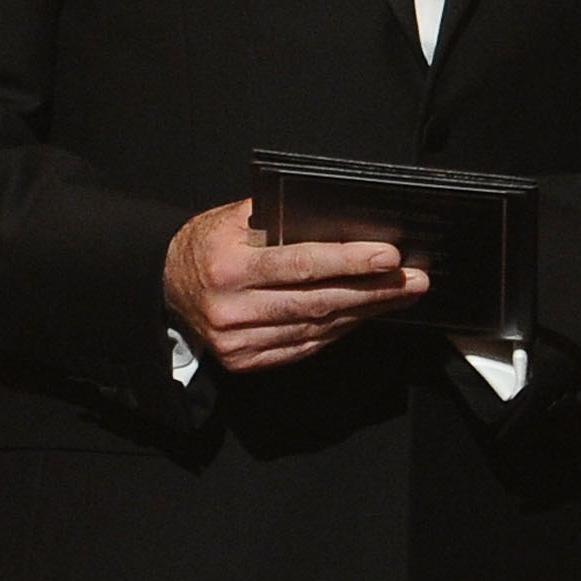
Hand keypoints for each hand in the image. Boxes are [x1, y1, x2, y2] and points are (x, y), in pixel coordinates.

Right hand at [162, 198, 426, 372]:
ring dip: (363, 312)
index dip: (349, 261)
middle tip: (413, 280)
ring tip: (399, 296)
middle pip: (317, 302)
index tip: (389, 257)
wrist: (167, 285)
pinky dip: (338, 331)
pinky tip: (363, 315)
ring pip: (315, 328)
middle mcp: (232, 309)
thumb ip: (281, 218)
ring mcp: (237, 342)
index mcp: (229, 267)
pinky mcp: (244, 361)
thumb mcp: (235, 218)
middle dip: (372, 291)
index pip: (301, 264)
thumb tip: (343, 219)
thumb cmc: (209, 244)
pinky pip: (303, 346)